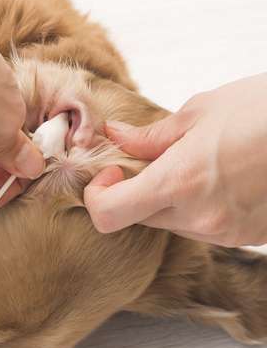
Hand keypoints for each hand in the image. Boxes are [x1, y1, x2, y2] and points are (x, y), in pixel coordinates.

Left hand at [84, 73, 266, 246]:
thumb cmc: (265, 110)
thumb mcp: (201, 112)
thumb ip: (151, 136)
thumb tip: (117, 137)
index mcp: (179, 183)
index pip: (109, 214)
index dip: (98, 195)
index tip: (112, 172)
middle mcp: (198, 218)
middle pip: (138, 218)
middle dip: (134, 192)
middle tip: (150, 161)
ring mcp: (224, 234)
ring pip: (170, 223)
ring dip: (167, 199)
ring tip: (196, 164)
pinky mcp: (244, 238)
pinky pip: (201, 227)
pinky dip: (197, 207)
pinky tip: (220, 179)